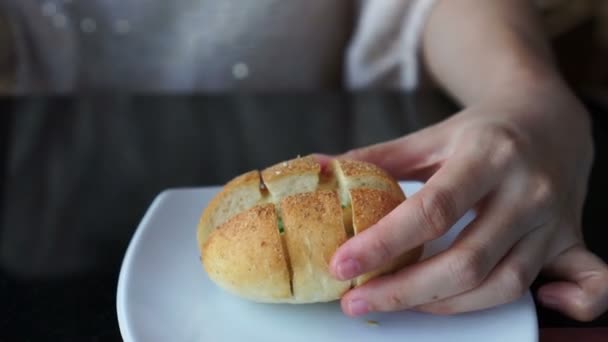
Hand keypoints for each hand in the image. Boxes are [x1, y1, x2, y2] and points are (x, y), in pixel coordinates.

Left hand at [320, 91, 607, 320]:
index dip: (383, 243)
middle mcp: (526, 190)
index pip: (432, 210)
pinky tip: (535, 308)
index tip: (341, 264)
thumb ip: (378, 158)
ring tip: (397, 303)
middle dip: (404, 290)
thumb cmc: (482, 131)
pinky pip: (589, 284)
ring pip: (504, 283)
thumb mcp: (430, 135)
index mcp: (487, 155)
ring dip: (445, 305)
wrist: (549, 118)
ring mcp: (554, 220)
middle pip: (466, 260)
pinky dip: (568, 306)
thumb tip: (321, 168)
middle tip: (356, 299)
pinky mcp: (573, 240)